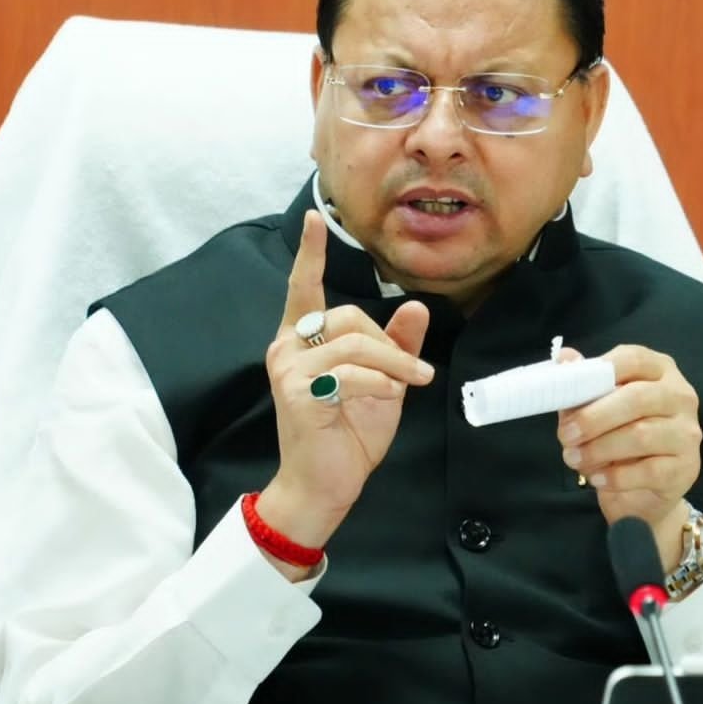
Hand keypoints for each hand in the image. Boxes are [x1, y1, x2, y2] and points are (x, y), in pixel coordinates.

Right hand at [258, 211, 432, 556]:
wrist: (326, 485)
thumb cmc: (348, 434)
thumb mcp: (382, 384)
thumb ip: (396, 346)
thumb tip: (416, 306)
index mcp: (301, 341)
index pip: (303, 288)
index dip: (310, 254)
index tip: (315, 219)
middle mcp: (287, 348)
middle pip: (347, 318)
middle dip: (388, 344)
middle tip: (416, 373)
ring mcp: (287, 370)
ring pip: (354, 344)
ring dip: (393, 364)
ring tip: (413, 383)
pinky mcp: (296, 393)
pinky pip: (348, 373)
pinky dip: (379, 382)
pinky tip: (390, 396)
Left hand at [556, 345, 700, 566]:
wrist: (640, 489)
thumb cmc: (616, 436)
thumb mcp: (595, 406)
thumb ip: (582, 384)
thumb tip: (564, 358)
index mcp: (659, 370)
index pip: (634, 359)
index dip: (601, 371)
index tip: (569, 389)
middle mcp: (680, 396)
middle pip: (637, 398)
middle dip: (593, 418)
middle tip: (565, 435)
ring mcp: (687, 432)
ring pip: (641, 435)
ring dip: (599, 449)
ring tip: (574, 459)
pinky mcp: (686, 467)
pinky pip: (648, 470)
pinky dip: (616, 476)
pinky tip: (597, 478)